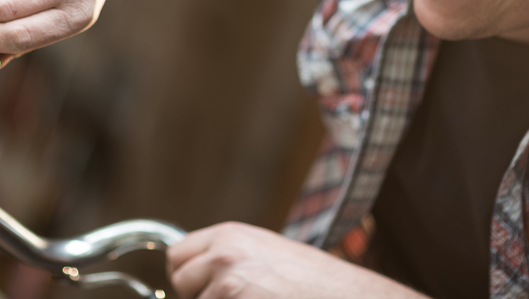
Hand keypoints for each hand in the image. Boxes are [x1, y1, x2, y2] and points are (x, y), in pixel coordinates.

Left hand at [167, 222, 426, 298]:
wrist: (351, 297)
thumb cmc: (316, 281)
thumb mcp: (267, 253)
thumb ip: (231, 257)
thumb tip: (200, 272)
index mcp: (230, 235)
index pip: (177, 256)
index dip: (188, 277)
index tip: (201, 288)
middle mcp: (223, 255)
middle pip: (180, 282)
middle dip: (199, 295)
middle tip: (234, 297)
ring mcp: (228, 285)